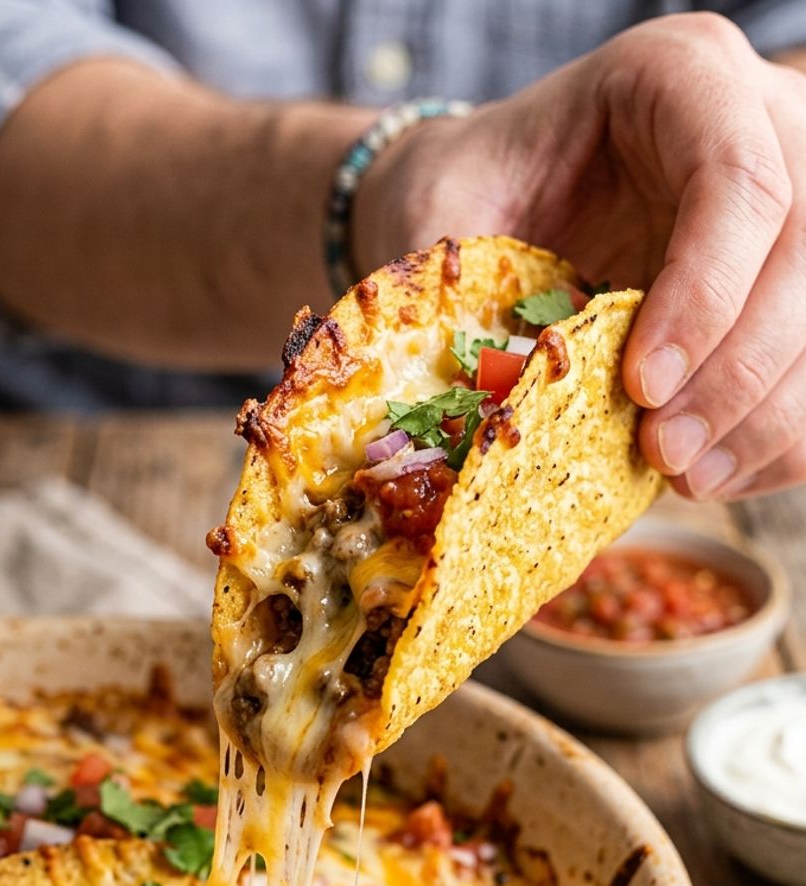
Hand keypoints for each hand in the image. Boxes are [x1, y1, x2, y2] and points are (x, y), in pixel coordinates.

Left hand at [355, 14, 805, 499]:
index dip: (704, 293)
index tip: (641, 384)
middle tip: (662, 451)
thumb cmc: (473, 191)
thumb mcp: (444, 210)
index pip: (740, 180)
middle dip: (737, 372)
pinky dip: (773, 437)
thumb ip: (464, 283)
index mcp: (682, 80)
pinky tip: (709, 476)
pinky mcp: (789, 289)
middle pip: (803, 253)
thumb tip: (491, 399)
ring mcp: (794, 209)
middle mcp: (763, 129)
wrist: (499, 195)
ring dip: (762, 416)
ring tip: (681, 475)